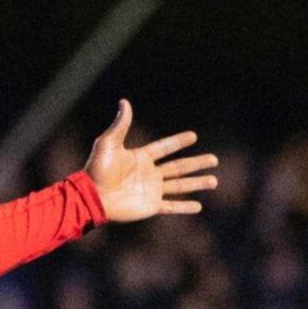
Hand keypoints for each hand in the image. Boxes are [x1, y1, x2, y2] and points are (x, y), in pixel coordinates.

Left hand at [83, 100, 216, 223]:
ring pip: (180, 186)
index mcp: (141, 158)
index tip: (193, 136)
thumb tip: (125, 102)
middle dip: (197, 163)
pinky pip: (172, 206)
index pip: (164, 148)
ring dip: (197, 183)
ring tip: (214, 181)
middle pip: (179, 167)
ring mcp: (151, 190)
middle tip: (215, 159)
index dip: (178, 141)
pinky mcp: (150, 206)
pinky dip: (185, 207)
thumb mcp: (108, 143)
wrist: (92, 196)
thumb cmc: (97, 169)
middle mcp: (149, 174)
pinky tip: (198, 206)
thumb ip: (120, 125)